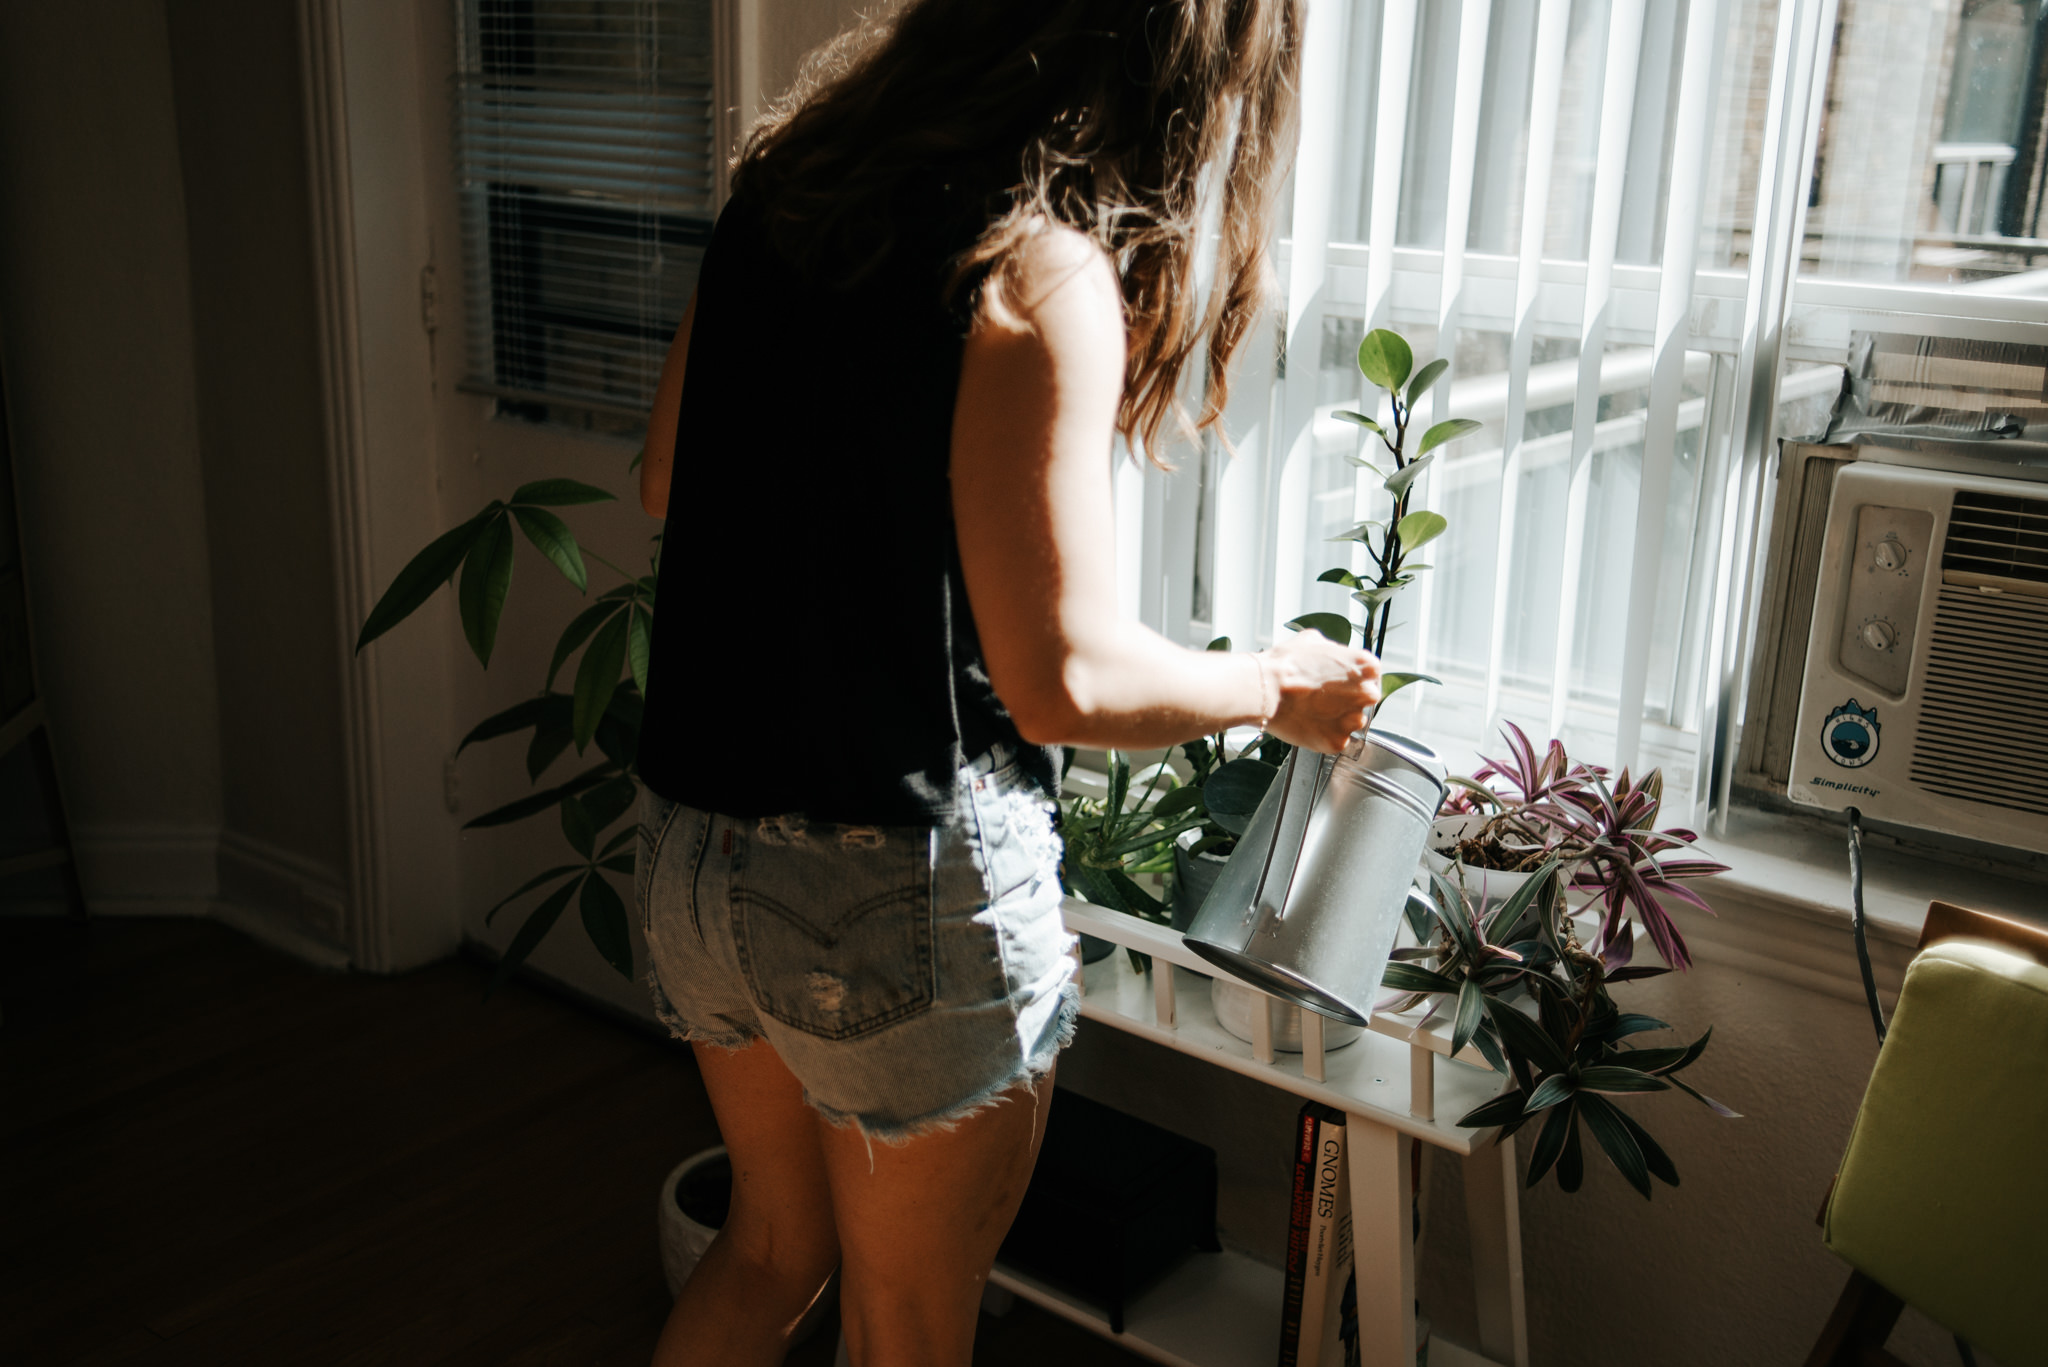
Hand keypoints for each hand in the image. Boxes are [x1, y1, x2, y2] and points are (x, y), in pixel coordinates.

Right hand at [1258, 631, 1380, 753]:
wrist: (1265, 688)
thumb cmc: (1286, 664)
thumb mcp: (1313, 640)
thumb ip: (1333, 649)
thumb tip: (1332, 655)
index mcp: (1367, 666)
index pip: (1371, 675)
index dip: (1353, 679)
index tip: (1340, 682)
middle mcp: (1366, 694)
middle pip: (1365, 700)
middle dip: (1347, 699)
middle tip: (1323, 697)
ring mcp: (1352, 720)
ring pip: (1351, 722)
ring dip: (1337, 718)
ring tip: (1312, 710)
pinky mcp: (1337, 741)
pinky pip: (1335, 739)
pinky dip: (1323, 735)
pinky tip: (1308, 723)